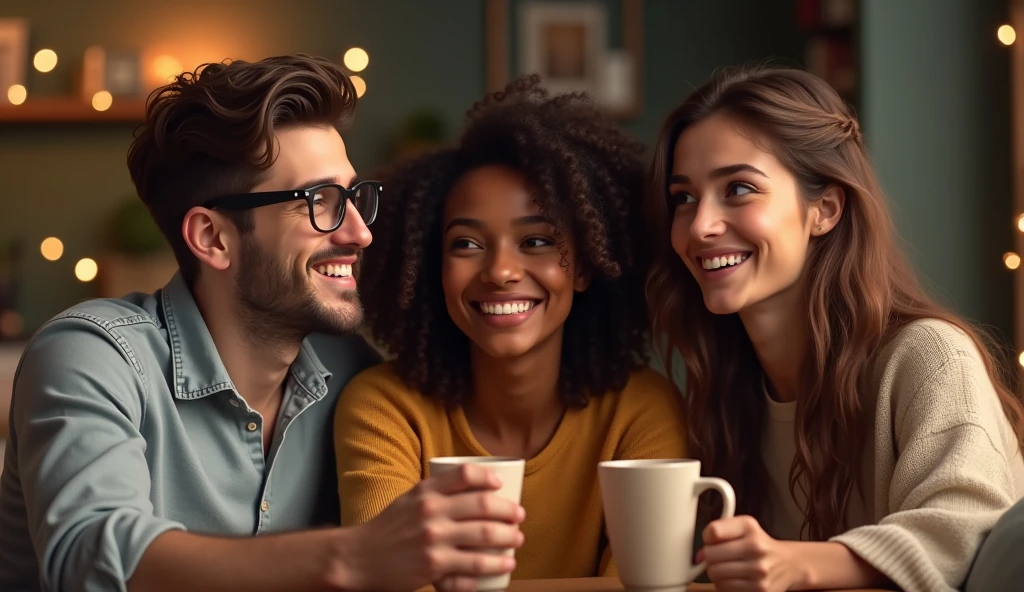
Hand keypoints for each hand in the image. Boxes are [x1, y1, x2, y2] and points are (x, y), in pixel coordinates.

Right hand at [345, 463, 525, 591]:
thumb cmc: (388, 528)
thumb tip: (476, 487)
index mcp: (426, 492)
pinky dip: (492, 568)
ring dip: (508, 540)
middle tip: (519, 516)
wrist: (359, 557)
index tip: (502, 486)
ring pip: (485, 538)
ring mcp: (434, 541)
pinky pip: (472, 568)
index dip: (489, 478)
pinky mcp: (434, 567)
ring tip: (517, 542)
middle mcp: (431, 513)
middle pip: (483, 506)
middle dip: (509, 512)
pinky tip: (503, 566)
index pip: (465, 475)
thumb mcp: (409, 499)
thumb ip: (437, 491)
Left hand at [697, 515, 801, 591]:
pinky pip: (726, 590)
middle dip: (711, 558)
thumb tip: (698, 556)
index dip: (707, 538)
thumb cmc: (759, 545)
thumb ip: (718, 533)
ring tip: (730, 569)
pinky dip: (726, 586)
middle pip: (710, 556)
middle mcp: (756, 548)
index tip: (713, 541)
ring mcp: (759, 571)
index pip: (713, 531)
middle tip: (721, 558)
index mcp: (749, 527)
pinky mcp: (760, 590)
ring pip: (715, 575)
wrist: (788, 564)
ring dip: (718, 574)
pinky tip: (737, 579)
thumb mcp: (743, 528)